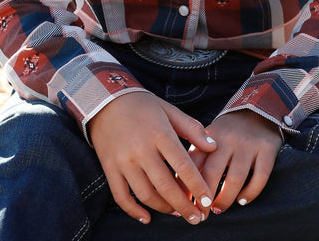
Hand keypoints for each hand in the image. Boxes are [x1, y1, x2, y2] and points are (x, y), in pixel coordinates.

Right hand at [89, 91, 216, 224]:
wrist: (105, 100)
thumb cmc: (142, 105)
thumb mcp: (169, 110)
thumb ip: (192, 129)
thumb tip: (213, 147)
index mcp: (159, 134)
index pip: (182, 166)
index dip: (197, 186)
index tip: (207, 200)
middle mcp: (141, 150)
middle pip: (165, 186)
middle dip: (184, 206)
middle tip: (197, 218)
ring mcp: (123, 161)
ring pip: (145, 195)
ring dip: (164, 208)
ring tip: (177, 213)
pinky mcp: (109, 168)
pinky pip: (121, 196)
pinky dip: (133, 211)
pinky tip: (147, 217)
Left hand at [188, 110, 281, 213]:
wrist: (259, 109)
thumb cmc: (228, 131)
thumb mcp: (210, 136)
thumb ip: (197, 156)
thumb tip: (181, 189)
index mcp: (210, 136)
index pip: (193, 163)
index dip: (186, 186)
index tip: (184, 204)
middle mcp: (228, 139)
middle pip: (212, 173)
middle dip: (204, 198)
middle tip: (201, 214)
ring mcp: (248, 144)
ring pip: (235, 179)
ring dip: (225, 199)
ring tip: (218, 209)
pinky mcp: (267, 149)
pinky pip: (259, 177)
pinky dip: (251, 193)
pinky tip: (242, 200)